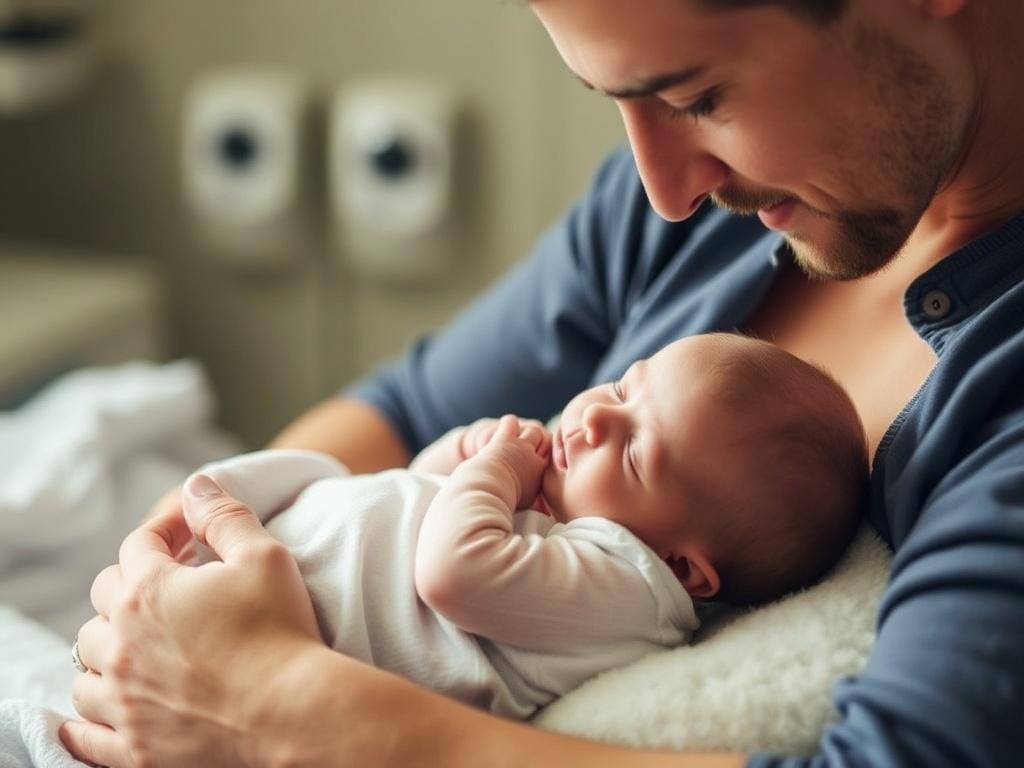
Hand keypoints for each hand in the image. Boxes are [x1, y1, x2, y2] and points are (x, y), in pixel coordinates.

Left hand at [60, 474, 322, 767]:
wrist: (292, 716)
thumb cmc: (281, 632)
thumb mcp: (264, 556)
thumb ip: (223, 515)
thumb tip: (196, 485)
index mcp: (149, 592)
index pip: (138, 545)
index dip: (165, 531)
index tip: (190, 535)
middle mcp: (121, 645)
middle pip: (102, 602)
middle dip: (133, 586)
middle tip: (172, 587)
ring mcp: (122, 701)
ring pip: (86, 665)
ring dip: (108, 648)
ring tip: (139, 646)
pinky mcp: (132, 748)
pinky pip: (83, 734)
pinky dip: (86, 718)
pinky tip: (101, 709)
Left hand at [475, 414, 550, 507]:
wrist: (486, 494)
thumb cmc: (502, 502)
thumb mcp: (525, 505)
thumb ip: (538, 504)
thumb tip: (547, 513)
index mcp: (541, 474)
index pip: (555, 456)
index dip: (549, 453)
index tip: (541, 456)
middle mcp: (534, 458)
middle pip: (547, 440)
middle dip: (540, 441)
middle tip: (529, 445)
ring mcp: (520, 447)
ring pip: (533, 430)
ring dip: (525, 432)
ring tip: (517, 438)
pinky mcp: (505, 438)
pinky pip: (511, 421)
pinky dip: (508, 424)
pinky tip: (503, 431)